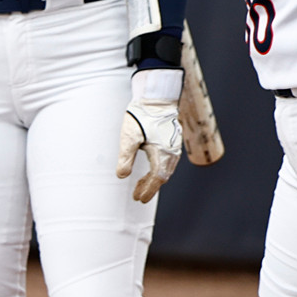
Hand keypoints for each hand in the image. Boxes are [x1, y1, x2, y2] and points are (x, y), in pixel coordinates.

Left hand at [116, 69, 183, 202]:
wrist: (157, 96)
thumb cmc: (142, 116)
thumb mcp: (129, 137)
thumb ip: (125, 158)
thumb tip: (122, 176)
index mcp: (162, 154)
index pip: (156, 180)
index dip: (147, 191)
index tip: (138, 199)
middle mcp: (172, 153)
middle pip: (162, 177)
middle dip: (150, 187)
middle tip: (138, 196)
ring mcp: (174, 146)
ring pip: (166, 169)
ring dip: (154, 179)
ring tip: (141, 185)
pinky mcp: (173, 140)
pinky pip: (168, 161)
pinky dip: (159, 169)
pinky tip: (151, 168)